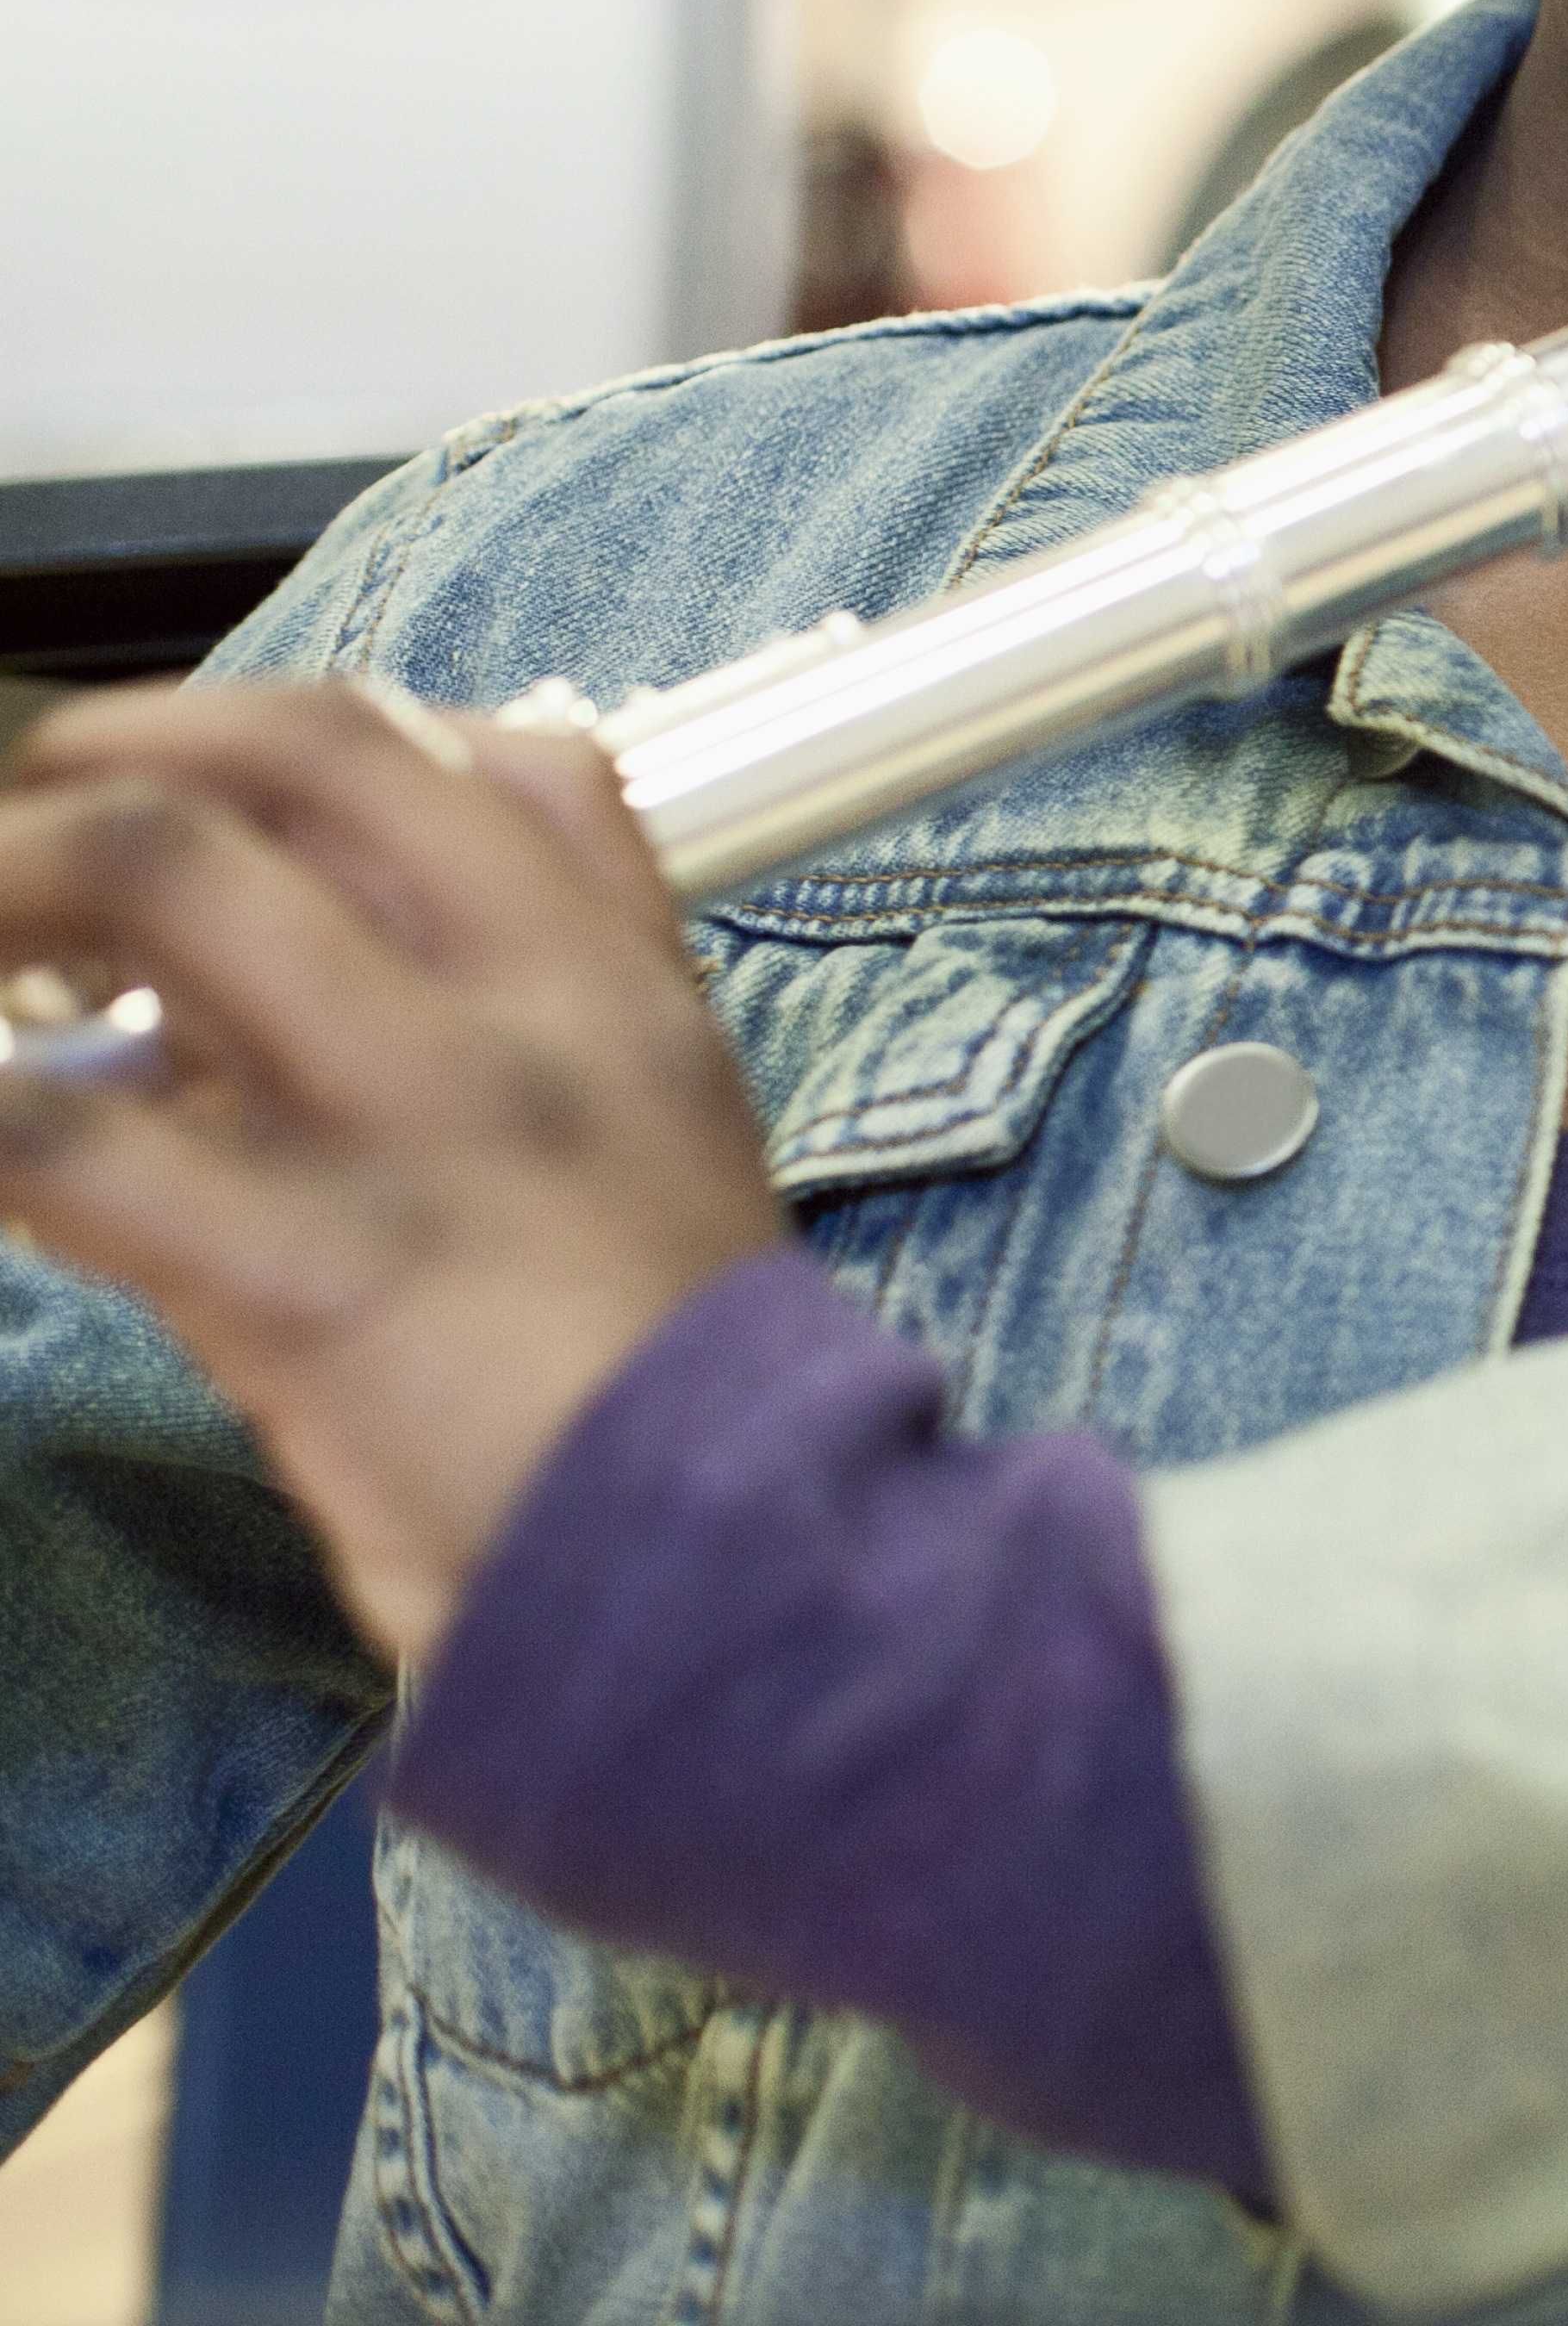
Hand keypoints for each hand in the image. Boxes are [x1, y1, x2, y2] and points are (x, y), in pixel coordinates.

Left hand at [0, 683, 787, 1664]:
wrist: (736, 1589)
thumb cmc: (662, 1404)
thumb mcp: (658, 1158)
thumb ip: (520, 1039)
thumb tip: (275, 988)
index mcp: (625, 992)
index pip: (492, 755)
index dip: (299, 736)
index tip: (187, 784)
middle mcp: (533, 1014)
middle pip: (303, 760)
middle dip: (117, 761)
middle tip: (19, 834)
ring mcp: (427, 1123)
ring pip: (159, 872)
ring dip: (0, 883)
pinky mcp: (315, 1267)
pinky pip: (72, 1138)